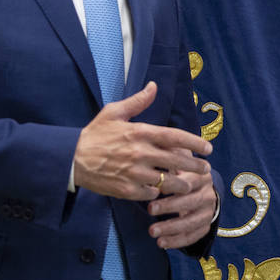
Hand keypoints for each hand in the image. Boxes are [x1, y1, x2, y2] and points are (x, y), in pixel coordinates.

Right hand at [73, 82, 211, 203]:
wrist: (71, 159)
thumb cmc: (94, 134)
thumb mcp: (114, 112)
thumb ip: (138, 101)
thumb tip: (153, 85)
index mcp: (139, 132)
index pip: (175, 137)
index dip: (195, 143)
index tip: (208, 148)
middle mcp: (140, 153)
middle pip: (177, 161)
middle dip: (195, 166)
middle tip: (205, 169)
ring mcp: (134, 173)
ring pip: (167, 182)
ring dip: (181, 184)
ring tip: (187, 184)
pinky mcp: (127, 190)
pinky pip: (151, 194)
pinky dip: (157, 193)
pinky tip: (160, 190)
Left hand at [147, 150, 216, 248]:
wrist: (202, 189)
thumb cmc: (182, 171)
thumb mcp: (179, 159)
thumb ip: (170, 153)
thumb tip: (156, 140)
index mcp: (201, 176)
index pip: (190, 182)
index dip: (174, 187)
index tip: (154, 190)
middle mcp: (208, 193)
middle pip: (192, 202)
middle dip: (170, 207)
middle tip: (149, 210)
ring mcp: (208, 211)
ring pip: (193, 222)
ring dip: (172, 228)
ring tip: (152, 232)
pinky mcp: (206, 226)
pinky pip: (194, 236)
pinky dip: (178, 241)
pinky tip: (162, 243)